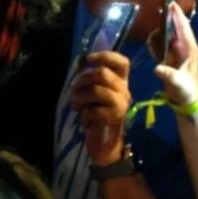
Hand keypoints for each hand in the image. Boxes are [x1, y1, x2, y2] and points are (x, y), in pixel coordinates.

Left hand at [70, 49, 133, 165]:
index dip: (105, 56)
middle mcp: (124, 90)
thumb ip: (90, 79)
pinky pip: (94, 109)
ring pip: (96, 90)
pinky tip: (86, 120)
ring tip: (76, 106)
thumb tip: (80, 61)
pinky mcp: (116, 117)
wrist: (104, 142)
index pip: (122, 62)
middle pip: (102, 73)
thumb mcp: (92, 94)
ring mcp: (122, 103)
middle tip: (72, 91)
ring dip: (80, 98)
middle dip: (81, 80)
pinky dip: (84, 114)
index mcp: (121, 82)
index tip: (87, 60)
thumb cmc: (96, 115)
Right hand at [150, 1, 197, 106]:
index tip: (171, 2)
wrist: (186, 100)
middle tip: (158, 10)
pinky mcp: (171, 56)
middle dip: (168, 18)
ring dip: (160, 33)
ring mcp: (178, 50)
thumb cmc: (186, 89)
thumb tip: (158, 68)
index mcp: (190, 48)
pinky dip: (156, 42)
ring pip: (168, 34)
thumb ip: (168, 74)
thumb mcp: (178, 82)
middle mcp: (184, 46)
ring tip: (153, 38)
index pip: (183, 27)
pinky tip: (152, 46)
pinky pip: (162, 43)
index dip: (177, 14)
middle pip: (176, 26)